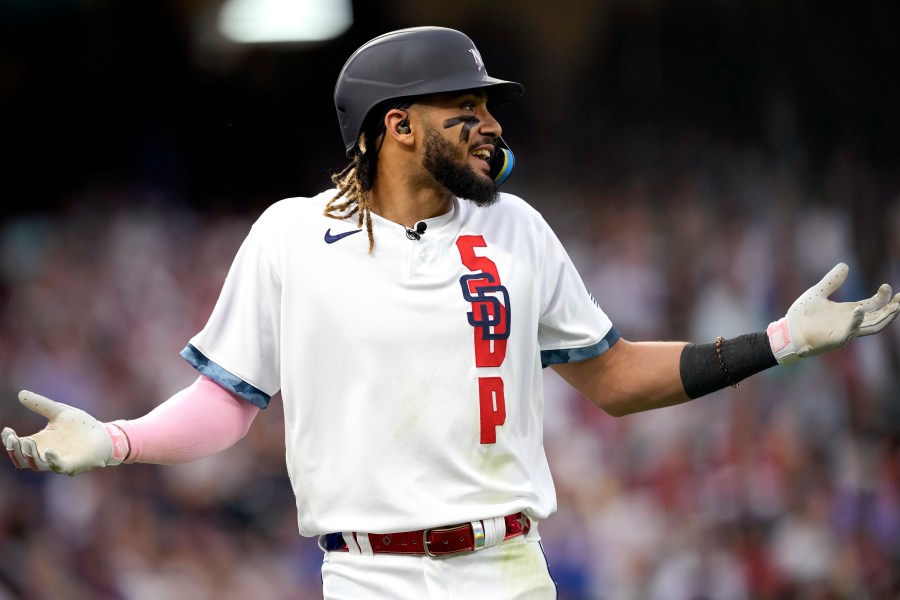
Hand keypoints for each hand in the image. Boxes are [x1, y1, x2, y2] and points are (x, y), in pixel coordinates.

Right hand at [2, 391, 121, 475]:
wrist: (105, 434)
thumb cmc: (81, 426)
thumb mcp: (59, 412)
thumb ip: (41, 405)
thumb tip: (21, 394)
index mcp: (40, 442)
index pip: (17, 447)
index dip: (9, 441)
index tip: (7, 430)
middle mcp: (46, 454)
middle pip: (23, 459)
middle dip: (16, 451)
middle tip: (15, 438)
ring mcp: (59, 461)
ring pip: (37, 465)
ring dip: (30, 455)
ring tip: (28, 442)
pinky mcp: (74, 465)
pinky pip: (59, 467)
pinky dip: (52, 461)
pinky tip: (49, 451)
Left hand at [767, 263, 899, 364]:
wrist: (786, 331)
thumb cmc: (801, 315)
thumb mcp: (818, 293)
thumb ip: (832, 281)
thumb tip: (845, 265)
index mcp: (848, 312)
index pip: (873, 305)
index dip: (883, 298)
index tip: (888, 287)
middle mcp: (850, 322)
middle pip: (878, 317)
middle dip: (891, 309)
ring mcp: (845, 332)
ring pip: (872, 327)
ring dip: (884, 317)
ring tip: (894, 307)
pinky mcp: (836, 340)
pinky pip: (850, 332)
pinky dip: (856, 322)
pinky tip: (859, 310)